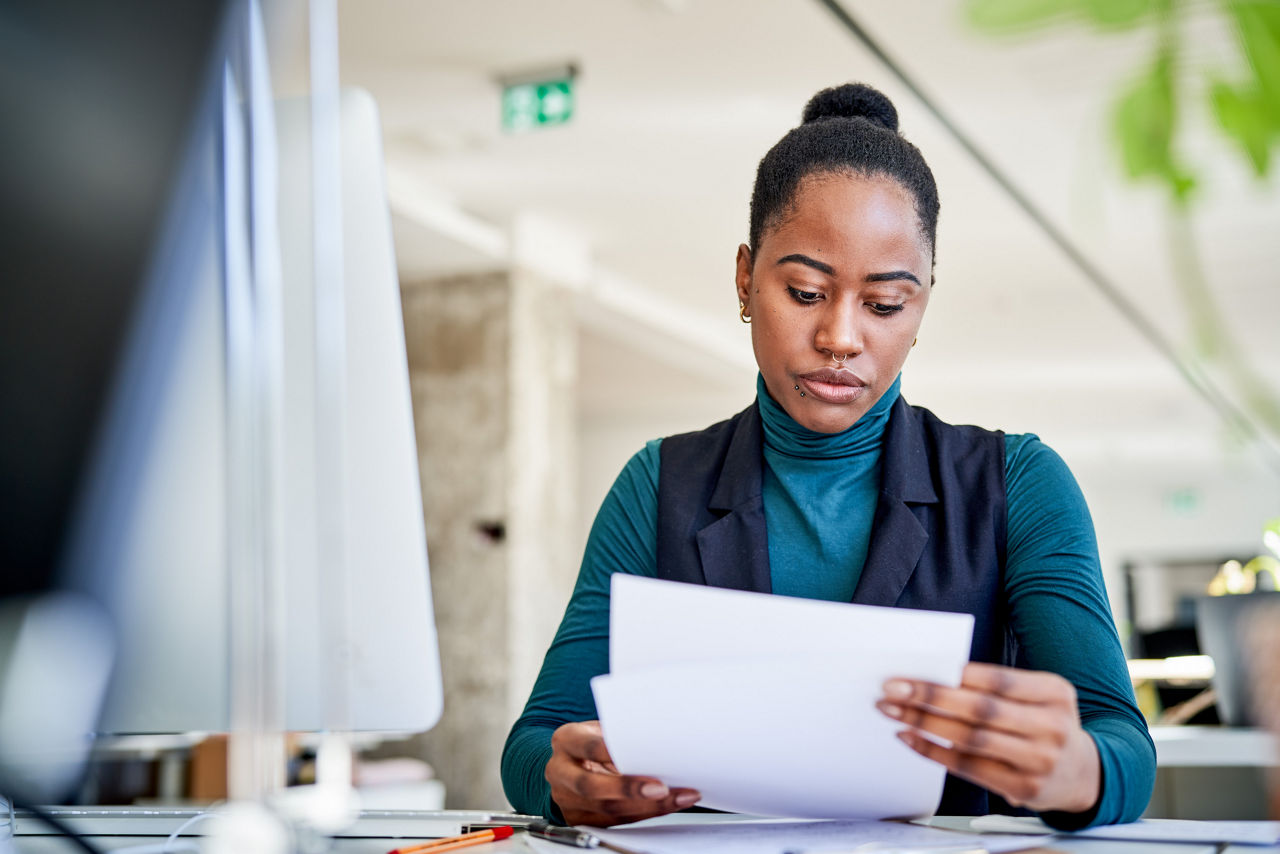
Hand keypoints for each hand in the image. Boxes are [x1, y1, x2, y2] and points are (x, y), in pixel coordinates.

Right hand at [545, 720, 701, 826]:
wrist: (569, 760)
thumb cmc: (591, 740)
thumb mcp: (600, 728)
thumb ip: (620, 735)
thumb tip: (660, 741)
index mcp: (566, 740)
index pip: (589, 747)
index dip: (613, 753)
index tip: (643, 754)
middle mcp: (561, 770)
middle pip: (592, 786)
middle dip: (629, 789)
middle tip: (661, 789)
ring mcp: (566, 798)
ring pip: (606, 809)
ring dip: (646, 807)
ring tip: (676, 798)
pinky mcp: (577, 818)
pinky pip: (614, 822)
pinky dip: (643, 814)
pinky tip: (665, 806)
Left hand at [876, 662, 1100, 813]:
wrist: (1084, 774)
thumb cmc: (1045, 724)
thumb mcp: (1038, 696)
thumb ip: (995, 687)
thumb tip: (933, 674)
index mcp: (1055, 692)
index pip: (997, 679)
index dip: (953, 676)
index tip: (911, 671)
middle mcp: (1052, 726)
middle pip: (980, 709)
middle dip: (930, 697)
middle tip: (891, 688)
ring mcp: (1040, 760)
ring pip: (971, 739)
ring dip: (925, 723)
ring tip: (892, 711)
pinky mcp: (1025, 788)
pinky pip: (969, 768)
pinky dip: (934, 752)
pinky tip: (910, 738)